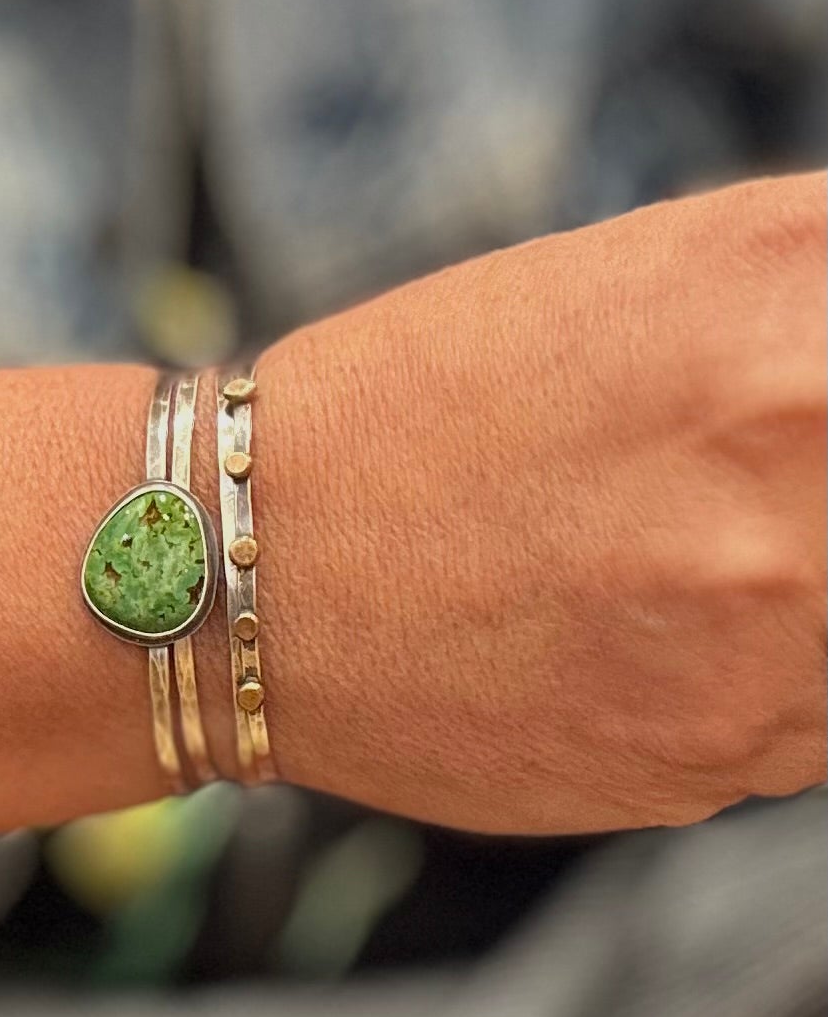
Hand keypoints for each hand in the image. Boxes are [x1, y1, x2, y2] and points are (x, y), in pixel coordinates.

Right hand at [260, 173, 827, 832]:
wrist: (247, 568)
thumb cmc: (433, 406)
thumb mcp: (666, 271)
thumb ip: (821, 307)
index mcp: (785, 276)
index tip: (814, 448)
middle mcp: (802, 422)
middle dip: (819, 506)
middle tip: (733, 515)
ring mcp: (776, 604)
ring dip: (811, 599)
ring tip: (689, 570)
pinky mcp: (735, 744)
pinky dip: (781, 685)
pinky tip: (661, 646)